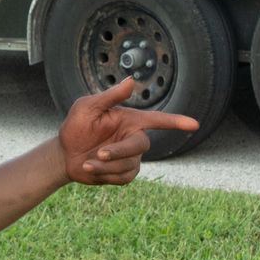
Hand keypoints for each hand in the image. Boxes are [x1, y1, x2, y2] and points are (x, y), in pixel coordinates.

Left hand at [56, 76, 199, 184]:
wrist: (65, 155)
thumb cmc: (76, 127)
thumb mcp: (87, 108)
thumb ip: (110, 97)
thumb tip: (131, 81)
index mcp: (129, 120)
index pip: (157, 120)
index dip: (176, 122)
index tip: (194, 124)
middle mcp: (134, 138)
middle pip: (140, 146)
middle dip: (118, 151)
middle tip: (98, 153)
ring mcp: (132, 157)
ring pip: (129, 164)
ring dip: (104, 165)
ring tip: (86, 162)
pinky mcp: (126, 173)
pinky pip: (123, 177)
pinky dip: (104, 175)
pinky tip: (92, 169)